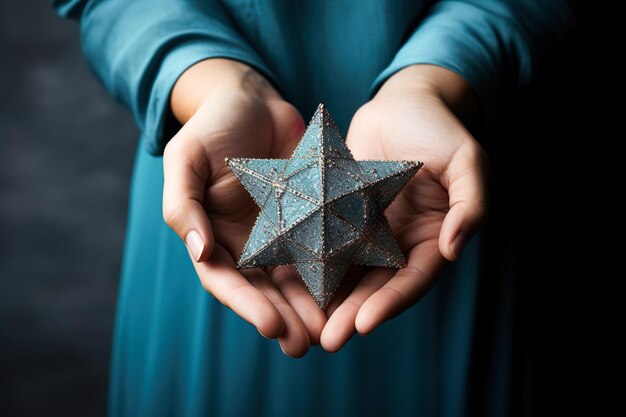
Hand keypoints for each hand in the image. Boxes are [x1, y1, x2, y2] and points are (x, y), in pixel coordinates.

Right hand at [163, 59, 325, 356]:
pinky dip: (332, 272)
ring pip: (295, 278)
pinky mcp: (307, 217)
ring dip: (310, 307)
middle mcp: (246, 242)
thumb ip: (182, 205)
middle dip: (285, 318)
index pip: (227, 281)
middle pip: (264, 289)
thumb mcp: (186, 159)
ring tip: (330, 331)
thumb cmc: (212, 126)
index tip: (273, 327)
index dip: (247, 306)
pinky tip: (350, 291)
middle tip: (307, 344)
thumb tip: (198, 250)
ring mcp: (278, 232)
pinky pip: (320, 248)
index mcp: (212, 236)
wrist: (252, 99)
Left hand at [321, 65, 487, 351]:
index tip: (364, 324)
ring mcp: (370, 231)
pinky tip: (293, 287)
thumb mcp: (466, 161)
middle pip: (378, 286)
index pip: (414, 279)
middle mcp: (400, 242)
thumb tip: (455, 249)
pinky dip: (314, 267)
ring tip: (308, 329)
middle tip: (329, 342)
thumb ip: (470, 204)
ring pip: (349, 273)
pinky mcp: (343, 215)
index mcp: (434, 236)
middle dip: (354, 314)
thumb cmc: (439, 127)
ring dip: (331, 302)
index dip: (391, 302)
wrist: (402, 102)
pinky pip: (327, 244)